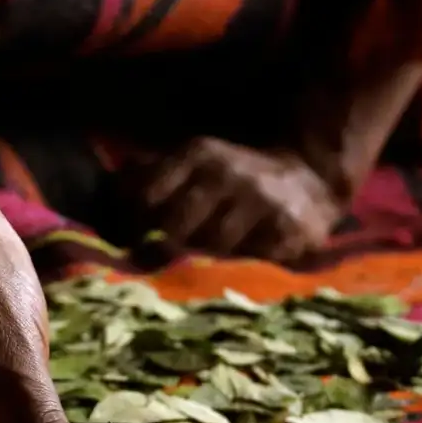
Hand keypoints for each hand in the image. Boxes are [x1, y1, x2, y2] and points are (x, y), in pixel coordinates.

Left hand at [135, 137, 343, 262]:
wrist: (309, 177)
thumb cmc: (236, 178)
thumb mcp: (197, 162)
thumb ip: (154, 173)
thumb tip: (112, 191)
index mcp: (200, 154)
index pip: (148, 196)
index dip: (135, 225)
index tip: (135, 241)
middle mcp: (228, 173)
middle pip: (177, 226)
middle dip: (168, 250)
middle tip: (167, 264)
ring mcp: (261, 200)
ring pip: (214, 248)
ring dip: (207, 263)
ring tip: (206, 266)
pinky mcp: (289, 229)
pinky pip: (253, 261)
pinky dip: (245, 268)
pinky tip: (244, 266)